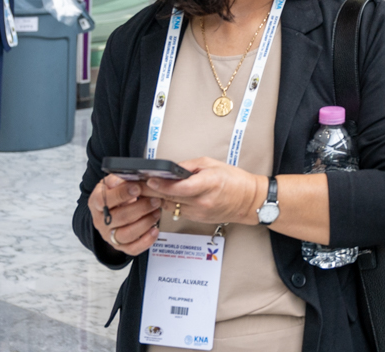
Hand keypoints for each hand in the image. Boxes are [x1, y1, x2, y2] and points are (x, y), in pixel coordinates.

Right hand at [88, 173, 162, 255]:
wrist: (112, 209)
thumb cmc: (115, 193)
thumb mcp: (113, 182)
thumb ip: (119, 178)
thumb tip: (127, 177)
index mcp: (96, 203)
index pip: (104, 200)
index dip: (122, 194)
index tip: (138, 187)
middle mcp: (100, 221)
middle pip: (119, 218)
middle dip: (141, 208)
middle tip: (155, 200)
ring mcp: (109, 235)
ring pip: (126, 234)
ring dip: (145, 223)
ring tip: (157, 212)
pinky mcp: (120, 246)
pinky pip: (132, 249)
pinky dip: (146, 241)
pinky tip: (155, 230)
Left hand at [138, 157, 263, 225]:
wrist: (248, 201)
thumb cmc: (234, 180)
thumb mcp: (213, 164)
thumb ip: (190, 166)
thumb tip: (170, 169)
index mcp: (209, 184)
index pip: (180, 188)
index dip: (162, 185)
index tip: (149, 179)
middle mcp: (202, 202)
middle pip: (170, 198)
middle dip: (151, 191)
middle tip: (135, 184)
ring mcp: (199, 213)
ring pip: (170, 206)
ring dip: (157, 198)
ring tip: (143, 190)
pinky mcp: (197, 219)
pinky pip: (177, 210)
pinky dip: (168, 203)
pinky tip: (160, 197)